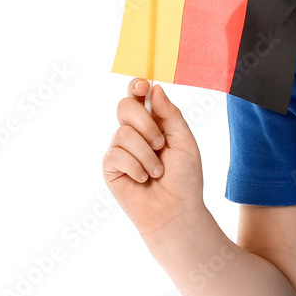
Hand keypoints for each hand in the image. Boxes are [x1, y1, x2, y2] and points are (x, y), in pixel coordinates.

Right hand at [103, 78, 205, 240]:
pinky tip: (144, 179)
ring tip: (158, 170)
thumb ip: (170, 114)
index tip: (142, 86)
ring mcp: (120, 149)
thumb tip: (154, 89)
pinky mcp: (111, 168)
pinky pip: (115, 154)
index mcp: (153, 122)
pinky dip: (135, 166)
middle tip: (161, 143)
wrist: (177, 210)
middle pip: (125, 106)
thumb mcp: (184, 141)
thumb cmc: (185, 177)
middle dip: (145, 122)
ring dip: (146, 153)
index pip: (138, 96)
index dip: (136, 86)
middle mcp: (134, 132)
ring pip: (123, 132)